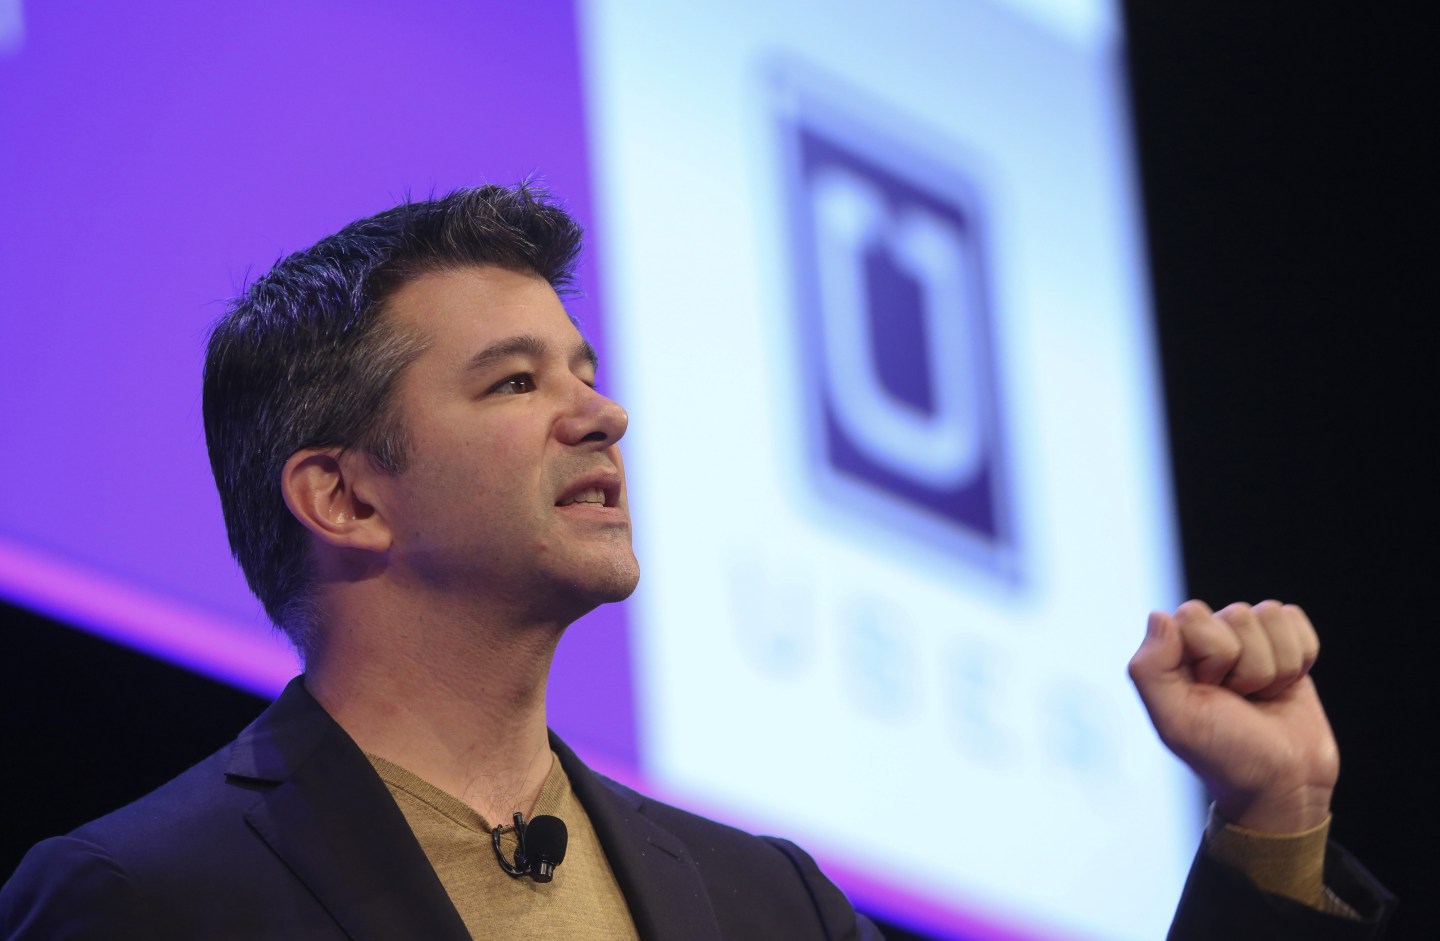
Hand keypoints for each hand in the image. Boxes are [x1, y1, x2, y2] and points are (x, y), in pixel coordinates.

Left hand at [1129, 599, 1338, 832]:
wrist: (1283, 784)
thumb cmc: (1226, 755)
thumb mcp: (1175, 721)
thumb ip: (1151, 669)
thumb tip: (1160, 615)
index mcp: (1173, 650)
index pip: (1194, 614)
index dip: (1211, 656)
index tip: (1211, 692)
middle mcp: (1207, 637)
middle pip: (1238, 614)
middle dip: (1247, 666)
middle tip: (1239, 700)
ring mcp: (1247, 640)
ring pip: (1271, 615)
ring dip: (1273, 668)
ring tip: (1260, 697)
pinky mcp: (1284, 645)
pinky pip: (1295, 620)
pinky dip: (1298, 660)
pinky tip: (1283, 688)